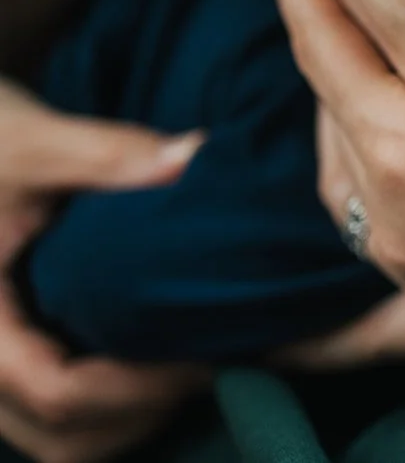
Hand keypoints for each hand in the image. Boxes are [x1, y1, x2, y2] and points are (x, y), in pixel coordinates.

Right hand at [0, 84, 206, 462]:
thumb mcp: (34, 144)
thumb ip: (106, 154)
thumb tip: (191, 157)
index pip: (55, 392)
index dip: (139, 384)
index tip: (204, 352)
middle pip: (64, 434)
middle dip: (144, 408)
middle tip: (212, 358)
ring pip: (64, 440)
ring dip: (131, 417)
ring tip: (192, 361)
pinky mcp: (18, 361)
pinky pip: (62, 423)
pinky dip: (116, 408)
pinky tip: (161, 359)